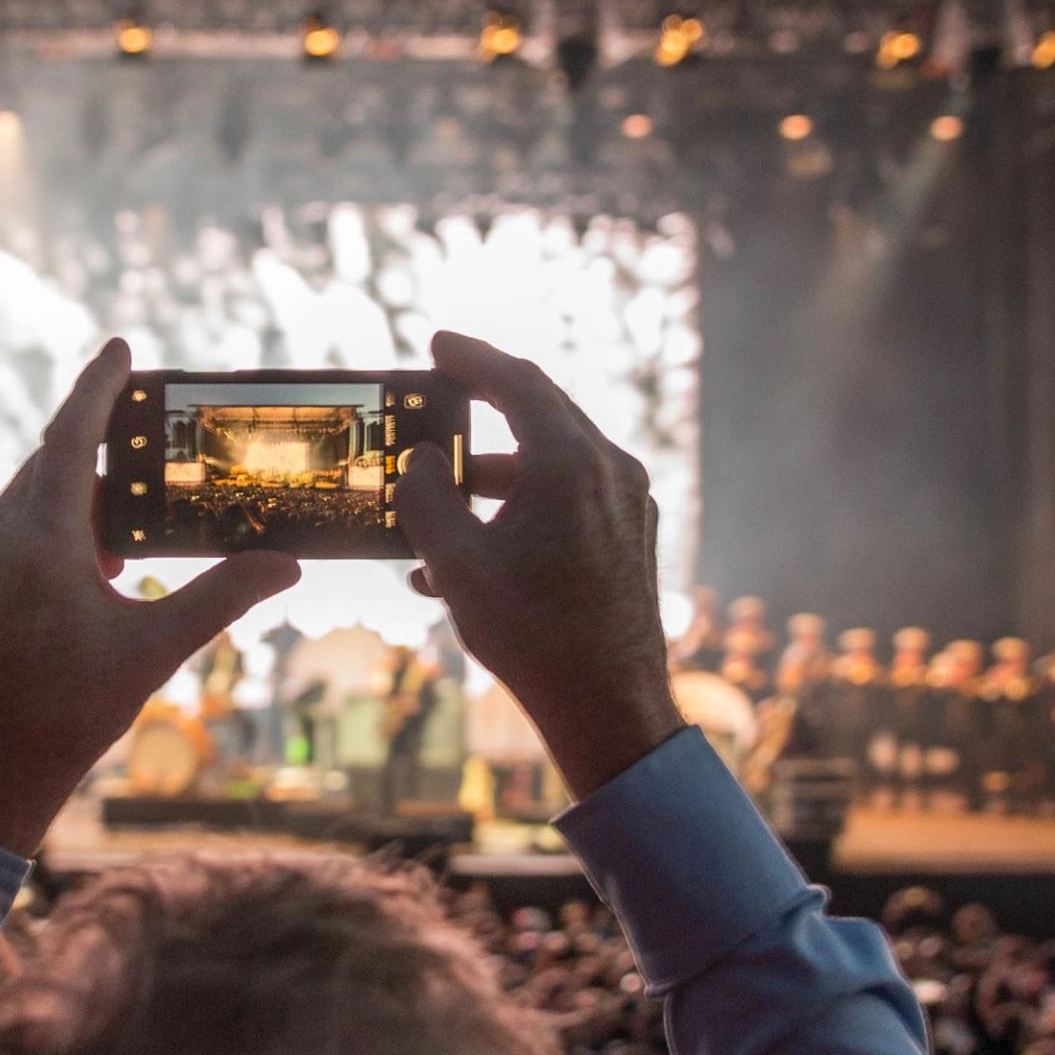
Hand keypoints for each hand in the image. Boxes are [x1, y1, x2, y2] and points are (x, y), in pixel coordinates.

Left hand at [0, 339, 298, 856]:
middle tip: (141, 452)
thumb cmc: (68, 717)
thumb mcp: (154, 651)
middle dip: (94, 459)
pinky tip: (67, 585)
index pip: (70, 434)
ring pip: (17, 510)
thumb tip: (286, 563)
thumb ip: (221, 596)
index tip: (121, 348)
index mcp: (37, 537)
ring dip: (66, 510)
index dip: (99, 386)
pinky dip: (32, 545)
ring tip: (117, 543)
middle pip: (45, 470)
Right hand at [395, 332, 681, 796]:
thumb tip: (421, 461)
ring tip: (442, 508)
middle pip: (542, 415)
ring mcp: (629, 506)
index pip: (518, 382)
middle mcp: (611, 472)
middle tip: (440, 405)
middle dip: (483, 413)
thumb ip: (426, 499)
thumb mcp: (457, 563)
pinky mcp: (632, 539)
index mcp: (572, 463)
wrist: (609, 707)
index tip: (437, 347)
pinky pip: (573, 501)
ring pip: (554, 464)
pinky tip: (480, 554)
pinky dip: (525, 509)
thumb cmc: (535, 636)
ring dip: (496, 477)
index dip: (473, 358)